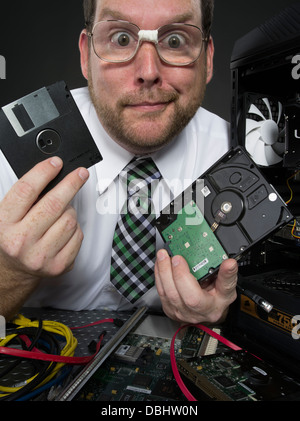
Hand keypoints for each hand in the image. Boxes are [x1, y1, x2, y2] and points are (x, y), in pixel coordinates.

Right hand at [0, 157, 88, 279]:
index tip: (56, 163)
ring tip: (60, 214)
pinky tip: (64, 230)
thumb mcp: (7, 214)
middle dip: (71, 184)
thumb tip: (52, 172)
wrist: (13, 270)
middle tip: (80, 174)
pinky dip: (75, 228)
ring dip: (69, 211)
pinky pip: (78, 235)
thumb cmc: (12, 237)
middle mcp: (21, 240)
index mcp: (4, 223)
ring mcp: (41, 255)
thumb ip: (25, 196)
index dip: (44, 172)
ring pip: (69, 219)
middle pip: (53, 204)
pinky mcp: (58, 265)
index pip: (26, 190)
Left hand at [155, 249, 237, 323]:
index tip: (181, 259)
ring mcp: (178, 312)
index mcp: (208, 308)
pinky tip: (160, 264)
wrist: (208, 312)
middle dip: (171, 272)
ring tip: (163, 256)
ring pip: (166, 293)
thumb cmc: (217, 300)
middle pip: (176, 295)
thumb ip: (228, 276)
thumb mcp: (227, 289)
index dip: (185, 278)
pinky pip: (160, 292)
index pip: (196, 297)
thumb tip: (230, 263)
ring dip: (162, 272)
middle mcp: (192, 312)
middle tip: (171, 255)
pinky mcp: (169, 308)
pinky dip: (159, 276)